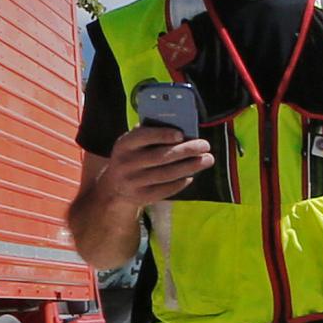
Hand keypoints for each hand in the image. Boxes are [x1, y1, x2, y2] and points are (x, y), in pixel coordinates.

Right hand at [99, 124, 213, 206]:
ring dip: (189, 167)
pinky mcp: (141, 197)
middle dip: (185, 150)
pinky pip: (165, 190)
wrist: (114, 186)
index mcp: (124, 145)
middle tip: (205, 146)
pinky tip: (191, 176)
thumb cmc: (132, 157)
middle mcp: (126, 163)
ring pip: (166, 174)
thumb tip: (179, 125)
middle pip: (160, 157)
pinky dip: (180, 183)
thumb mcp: (133, 144)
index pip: (142, 137)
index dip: (162, 135)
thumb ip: (150, 133)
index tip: (181, 134)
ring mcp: (132, 182)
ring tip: (207, 160)